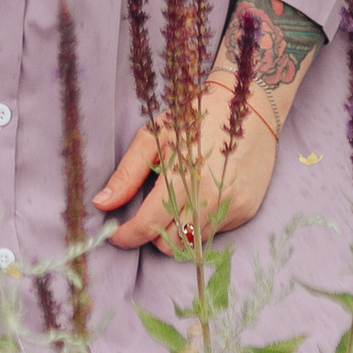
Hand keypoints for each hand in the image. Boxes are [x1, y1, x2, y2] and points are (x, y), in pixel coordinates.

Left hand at [94, 97, 282, 254]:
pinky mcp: (246, 211)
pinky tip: (200, 198)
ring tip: (174, 203)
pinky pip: (213, 232)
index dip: (127, 235)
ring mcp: (231, 206)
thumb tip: (101, 204)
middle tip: (148, 212)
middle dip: (152, 234)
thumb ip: (127, 174)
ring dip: (176, 232)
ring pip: (192, 244)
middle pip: (170, 243)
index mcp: (184, 176)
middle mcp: (211, 196)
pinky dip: (199, 223)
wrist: (251, 108)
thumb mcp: (154, 137)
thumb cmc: (194, 118)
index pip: (149, 224)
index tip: (116, 233)